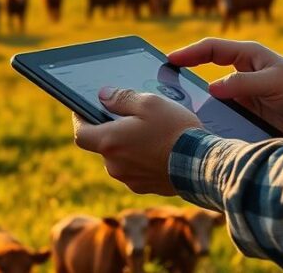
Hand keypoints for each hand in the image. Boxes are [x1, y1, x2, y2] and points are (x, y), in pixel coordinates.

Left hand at [73, 87, 203, 194]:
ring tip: (151, 132)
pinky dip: (142, 158)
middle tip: (131, 117)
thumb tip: (103, 95)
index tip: (84, 110)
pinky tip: (160, 148)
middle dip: (113, 130)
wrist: (202, 165)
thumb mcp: (149, 103)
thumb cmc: (175, 131)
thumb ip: (121, 98)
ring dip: (129, 145)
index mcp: (110, 142)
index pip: (81, 133)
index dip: (80, 119)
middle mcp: (114, 165)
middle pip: (103, 144)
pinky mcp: (145, 188)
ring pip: (120, 157)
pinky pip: (135, 169)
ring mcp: (129, 179)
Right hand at [169, 38, 282, 141]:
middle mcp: (242, 75)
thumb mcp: (274, 82)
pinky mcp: (247, 117)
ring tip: (174, 111)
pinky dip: (210, 121)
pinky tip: (199, 130)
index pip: (211, 49)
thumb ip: (243, 84)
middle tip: (161, 86)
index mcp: (248, 56)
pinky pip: (223, 117)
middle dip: (184, 77)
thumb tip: (210, 88)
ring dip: (196, 103)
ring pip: (211, 98)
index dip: (189, 53)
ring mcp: (243, 97)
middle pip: (205, 73)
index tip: (169, 60)